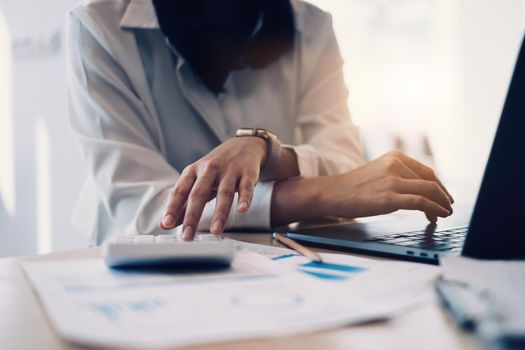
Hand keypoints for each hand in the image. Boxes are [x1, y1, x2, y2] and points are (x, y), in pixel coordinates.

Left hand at [160, 137, 265, 239]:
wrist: (243, 146)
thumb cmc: (216, 168)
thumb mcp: (197, 181)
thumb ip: (182, 204)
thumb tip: (165, 224)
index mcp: (193, 171)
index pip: (180, 191)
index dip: (173, 208)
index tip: (167, 224)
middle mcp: (209, 169)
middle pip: (199, 193)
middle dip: (193, 216)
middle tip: (188, 235)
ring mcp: (229, 170)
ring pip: (224, 193)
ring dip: (220, 213)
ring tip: (216, 230)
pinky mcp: (247, 173)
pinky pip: (246, 187)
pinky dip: (244, 199)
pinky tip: (242, 210)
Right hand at [321, 151, 453, 220]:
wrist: (332, 193)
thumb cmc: (353, 186)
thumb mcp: (378, 172)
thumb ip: (398, 175)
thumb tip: (419, 190)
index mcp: (395, 157)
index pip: (427, 171)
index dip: (439, 186)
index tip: (443, 196)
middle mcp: (396, 165)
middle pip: (431, 180)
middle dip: (443, 196)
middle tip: (447, 207)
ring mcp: (392, 181)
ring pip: (429, 191)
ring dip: (441, 204)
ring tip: (444, 214)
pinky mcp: (389, 198)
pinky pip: (421, 203)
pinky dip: (434, 210)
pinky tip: (437, 216)